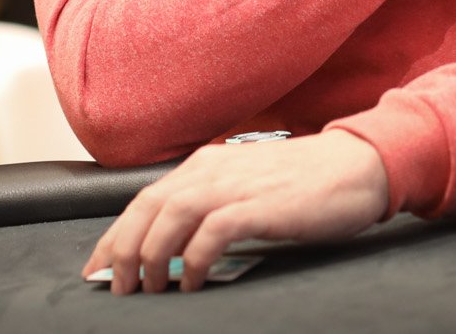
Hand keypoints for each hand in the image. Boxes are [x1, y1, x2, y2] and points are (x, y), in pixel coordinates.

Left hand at [85, 131, 387, 293]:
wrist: (358, 166)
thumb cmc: (305, 183)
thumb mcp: (246, 186)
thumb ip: (211, 206)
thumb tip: (175, 246)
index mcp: (206, 164)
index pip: (143, 199)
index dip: (114, 235)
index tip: (98, 268)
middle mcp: (213, 169)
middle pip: (147, 208)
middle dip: (122, 251)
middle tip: (116, 288)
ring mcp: (235, 185)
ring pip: (170, 218)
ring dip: (150, 257)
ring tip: (147, 291)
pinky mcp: (259, 205)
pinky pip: (210, 234)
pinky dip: (191, 261)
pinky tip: (189, 284)